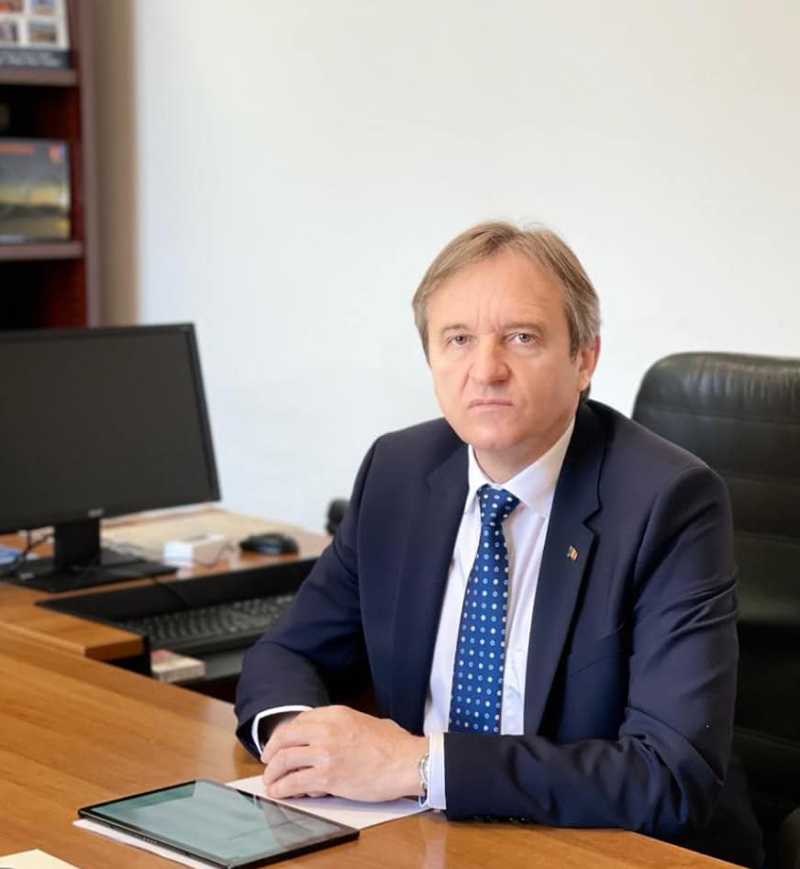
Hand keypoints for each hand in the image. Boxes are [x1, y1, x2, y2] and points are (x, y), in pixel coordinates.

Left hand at [260, 705, 426, 801]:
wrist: (407, 761)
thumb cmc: (394, 744)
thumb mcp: (365, 721)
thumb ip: (345, 725)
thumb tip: (337, 734)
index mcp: (336, 714)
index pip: (299, 721)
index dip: (285, 734)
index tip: (281, 742)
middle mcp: (326, 730)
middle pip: (286, 737)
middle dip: (272, 750)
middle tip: (267, 760)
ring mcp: (325, 753)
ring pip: (284, 759)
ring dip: (272, 772)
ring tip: (270, 780)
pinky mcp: (327, 777)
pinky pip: (295, 781)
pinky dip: (283, 788)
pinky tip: (279, 791)